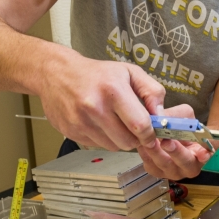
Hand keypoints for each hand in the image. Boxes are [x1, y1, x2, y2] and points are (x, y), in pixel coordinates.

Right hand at [40, 56, 164, 151]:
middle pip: (128, 142)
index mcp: (113, 91)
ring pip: (114, 147)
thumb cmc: (97, 73)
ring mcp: (81, 122)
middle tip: (134, 127)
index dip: (151, 134)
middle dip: (136, 138)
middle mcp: (95, 108)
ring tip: (115, 121)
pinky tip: (100, 123)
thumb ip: (152, 91)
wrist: (57, 74)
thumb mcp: (130, 72)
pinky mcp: (71, 132)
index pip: (140, 125)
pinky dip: (104, 138)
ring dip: (120, 139)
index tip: (153, 133)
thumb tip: (161, 115)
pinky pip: (98, 145)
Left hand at [136, 104, 212, 179]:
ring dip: (157, 153)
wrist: (165, 134)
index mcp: (201, 153)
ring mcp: (172, 171)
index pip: (207, 155)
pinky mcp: (156, 170)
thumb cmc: (181, 126)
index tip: (203, 153)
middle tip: (167, 142)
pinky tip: (141, 143)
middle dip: (176, 152)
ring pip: (165, 165)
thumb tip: (165, 115)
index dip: (205, 155)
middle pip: (185, 163)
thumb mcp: (184, 115)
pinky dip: (145, 153)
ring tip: (150, 141)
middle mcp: (189, 166)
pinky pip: (150, 164)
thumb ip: (179, 116)